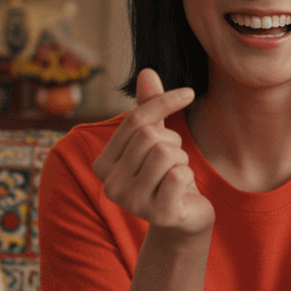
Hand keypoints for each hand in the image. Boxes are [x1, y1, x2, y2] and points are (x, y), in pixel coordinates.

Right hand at [93, 68, 214, 235]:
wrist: (184, 219)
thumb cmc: (166, 175)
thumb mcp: (157, 139)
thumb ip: (150, 108)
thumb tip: (147, 71)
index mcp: (102, 164)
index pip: (135, 120)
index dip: (164, 102)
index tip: (188, 93)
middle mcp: (110, 185)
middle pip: (150, 136)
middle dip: (173, 140)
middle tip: (175, 158)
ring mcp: (132, 203)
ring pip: (166, 153)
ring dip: (181, 158)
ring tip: (177, 173)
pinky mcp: (158, 215)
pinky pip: (179, 175)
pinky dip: (188, 176)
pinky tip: (182, 190)